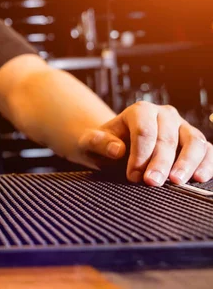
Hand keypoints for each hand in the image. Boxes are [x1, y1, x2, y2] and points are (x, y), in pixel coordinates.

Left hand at [78, 101, 212, 185]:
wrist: (115, 148)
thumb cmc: (104, 145)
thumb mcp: (91, 143)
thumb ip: (99, 143)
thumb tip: (118, 149)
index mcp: (140, 110)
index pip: (144, 131)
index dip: (140, 154)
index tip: (132, 175)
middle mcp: (164, 114)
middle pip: (167, 138)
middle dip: (160, 163)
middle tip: (152, 183)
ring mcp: (182, 127)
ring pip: (193, 141)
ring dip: (187, 163)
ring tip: (176, 182)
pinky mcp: (194, 141)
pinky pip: (208, 150)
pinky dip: (206, 163)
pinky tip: (198, 177)